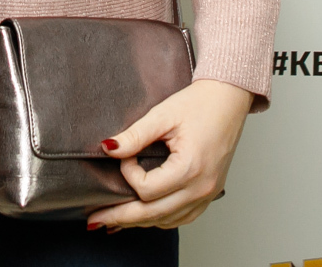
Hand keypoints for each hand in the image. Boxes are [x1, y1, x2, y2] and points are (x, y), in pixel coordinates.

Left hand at [86, 78, 254, 230]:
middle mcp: (200, 188)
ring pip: (166, 221)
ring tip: (114, 220)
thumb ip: (134, 135)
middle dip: (120, 217)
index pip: (146, 189)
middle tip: (94, 219)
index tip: (125, 156)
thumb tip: (108, 149)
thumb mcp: (162, 115)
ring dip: (139, 222)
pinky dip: (160, 219)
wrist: (228, 99)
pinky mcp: (209, 194)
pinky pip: (181, 218)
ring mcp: (207, 194)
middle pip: (152, 214)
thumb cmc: (199, 104)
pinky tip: (145, 216)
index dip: (128, 174)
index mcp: (190, 168)